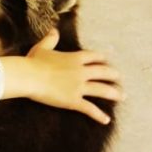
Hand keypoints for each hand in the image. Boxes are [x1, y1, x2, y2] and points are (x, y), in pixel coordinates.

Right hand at [0, 28, 123, 123]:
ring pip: (102, 90)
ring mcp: (79, 86)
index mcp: (75, 58)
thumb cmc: (33, 62)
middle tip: (119, 79)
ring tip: (122, 97)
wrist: (29, 76)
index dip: (102, 59)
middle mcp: (81, 71)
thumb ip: (50, 39)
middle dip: (113, 75)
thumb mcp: (42, 48)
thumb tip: (54, 31)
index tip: (107, 61)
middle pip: (104, 72)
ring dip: (114, 93)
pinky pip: (89, 108)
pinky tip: (107, 120)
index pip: (95, 57)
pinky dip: (99, 115)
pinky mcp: (73, 100)